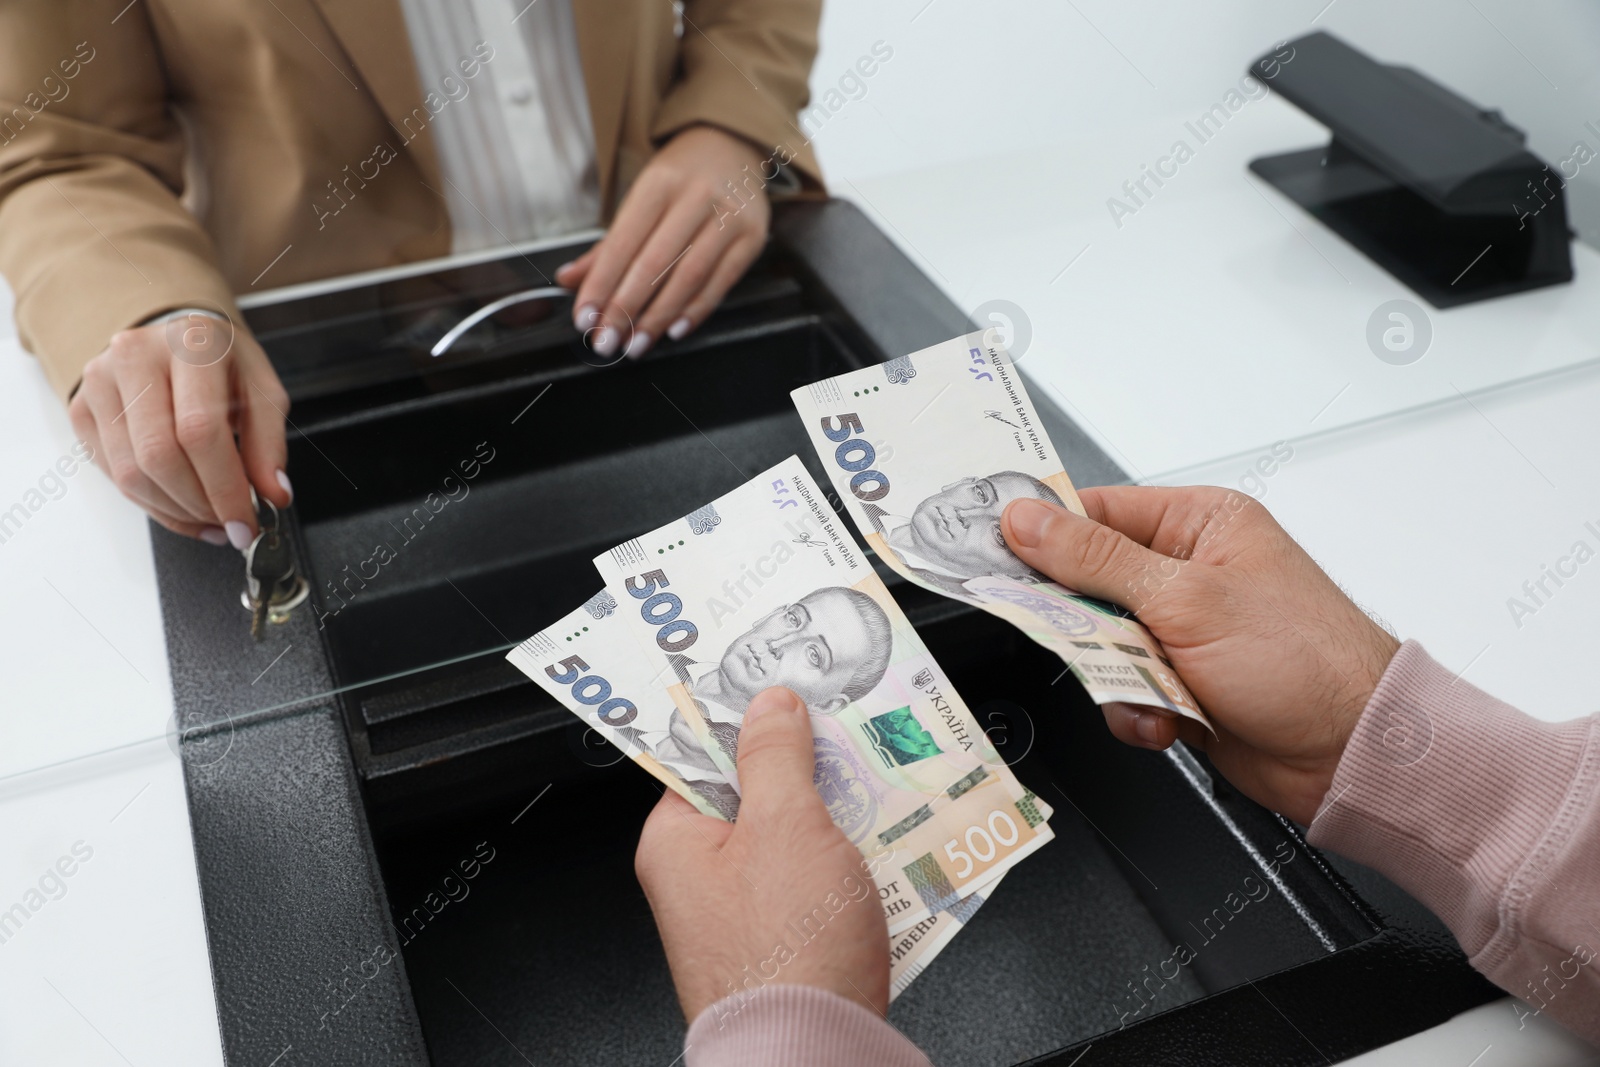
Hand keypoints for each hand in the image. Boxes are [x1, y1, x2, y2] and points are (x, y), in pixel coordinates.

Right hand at [67, 315, 291, 545]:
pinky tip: (183, 507)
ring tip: (211, 519)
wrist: (175, 341)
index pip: (199, 430)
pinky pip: (113, 476)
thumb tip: (273, 495)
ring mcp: (100, 382)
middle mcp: (135, 356)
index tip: (246, 523)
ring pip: (130, 474)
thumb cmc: (222, 365)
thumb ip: (269, 445)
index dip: (223, 487)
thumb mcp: (262, 392)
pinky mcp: (82, 410)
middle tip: (231, 525)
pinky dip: (154, 505)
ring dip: (177, 512)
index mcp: (189, 344)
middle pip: (159, 456)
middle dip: (200, 505)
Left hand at [557, 125, 772, 359]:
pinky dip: (696, 310)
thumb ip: (606, 246)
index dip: (601, 285)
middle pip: (653, 263)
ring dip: (658, 318)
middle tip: (606, 342)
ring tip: (635, 344)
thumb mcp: (640, 198)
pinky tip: (675, 330)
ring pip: (688, 277)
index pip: (622, 243)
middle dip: (625, 309)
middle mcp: (695, 197)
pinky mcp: (752, 237)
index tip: (584, 318)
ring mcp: (728, 217)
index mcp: (659, 183)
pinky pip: (721, 282)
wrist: (733, 145)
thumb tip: (568, 281)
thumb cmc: (681, 178)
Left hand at [635, 687, 888, 1022]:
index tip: (789, 694)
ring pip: (792, 840)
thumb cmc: (787, 954)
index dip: (749, 720)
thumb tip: (768, 705)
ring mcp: (742, 915)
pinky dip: (847, 868)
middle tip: (848, 746)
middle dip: (807, 772)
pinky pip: (815, 885)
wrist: (813, 1053)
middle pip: (755, 795)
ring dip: (836, 820)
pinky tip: (883, 861)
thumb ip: (775, 754)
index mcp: (675, 841)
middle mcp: (699, 880)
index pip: (703, 755)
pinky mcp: (784, 945)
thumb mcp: (786, 823)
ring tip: (877, 801)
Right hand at [1002, 488, 1399, 824]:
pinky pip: (1121, 690)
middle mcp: (1190, 572)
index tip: (1002, 558)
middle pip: (1086, 585)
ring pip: (1097, 646)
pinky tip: (1171, 719)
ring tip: (1157, 688)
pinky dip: (1136, 710)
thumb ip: (1095, 560)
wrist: (1354, 755)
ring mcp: (1184, 630)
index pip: (1096, 513)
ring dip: (1115, 677)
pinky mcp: (1181, 682)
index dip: (1046, 537)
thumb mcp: (1186, 598)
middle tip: (1094, 642)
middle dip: (1086, 627)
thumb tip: (1028, 521)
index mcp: (1199, 525)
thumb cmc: (1307, 662)